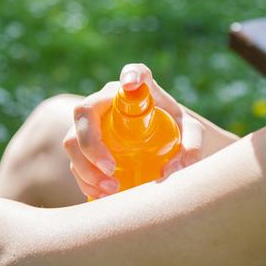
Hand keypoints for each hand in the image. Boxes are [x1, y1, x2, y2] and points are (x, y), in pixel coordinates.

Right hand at [63, 63, 203, 198]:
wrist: (162, 141)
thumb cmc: (175, 130)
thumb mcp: (191, 134)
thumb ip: (193, 145)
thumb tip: (170, 170)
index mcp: (141, 90)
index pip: (135, 72)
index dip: (131, 74)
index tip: (133, 84)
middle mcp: (110, 99)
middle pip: (85, 111)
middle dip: (91, 144)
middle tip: (111, 169)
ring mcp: (94, 121)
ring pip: (73, 139)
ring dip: (85, 168)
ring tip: (111, 188)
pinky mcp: (85, 143)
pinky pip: (74, 159)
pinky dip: (84, 179)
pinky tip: (102, 194)